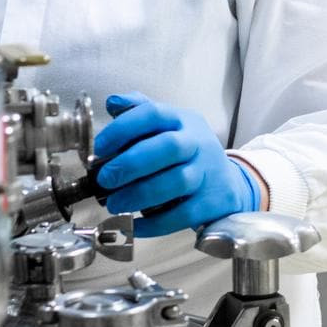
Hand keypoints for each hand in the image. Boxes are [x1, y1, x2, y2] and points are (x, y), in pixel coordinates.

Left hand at [93, 92, 259, 237]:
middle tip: (105, 179)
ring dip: (139, 195)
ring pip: (176, 182)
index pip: (154, 113)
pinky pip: (182, 214)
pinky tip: (134, 224)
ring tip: (114, 204)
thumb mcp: (169, 126)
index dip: (123, 128)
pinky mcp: (210, 202)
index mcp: (182, 120)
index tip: (100, 148)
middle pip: (169, 147)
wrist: (226, 182)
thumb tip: (113, 102)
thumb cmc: (186, 153)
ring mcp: (207, 173)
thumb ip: (140, 111)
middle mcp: (197, 143)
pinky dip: (154, 223)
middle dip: (132, 163)